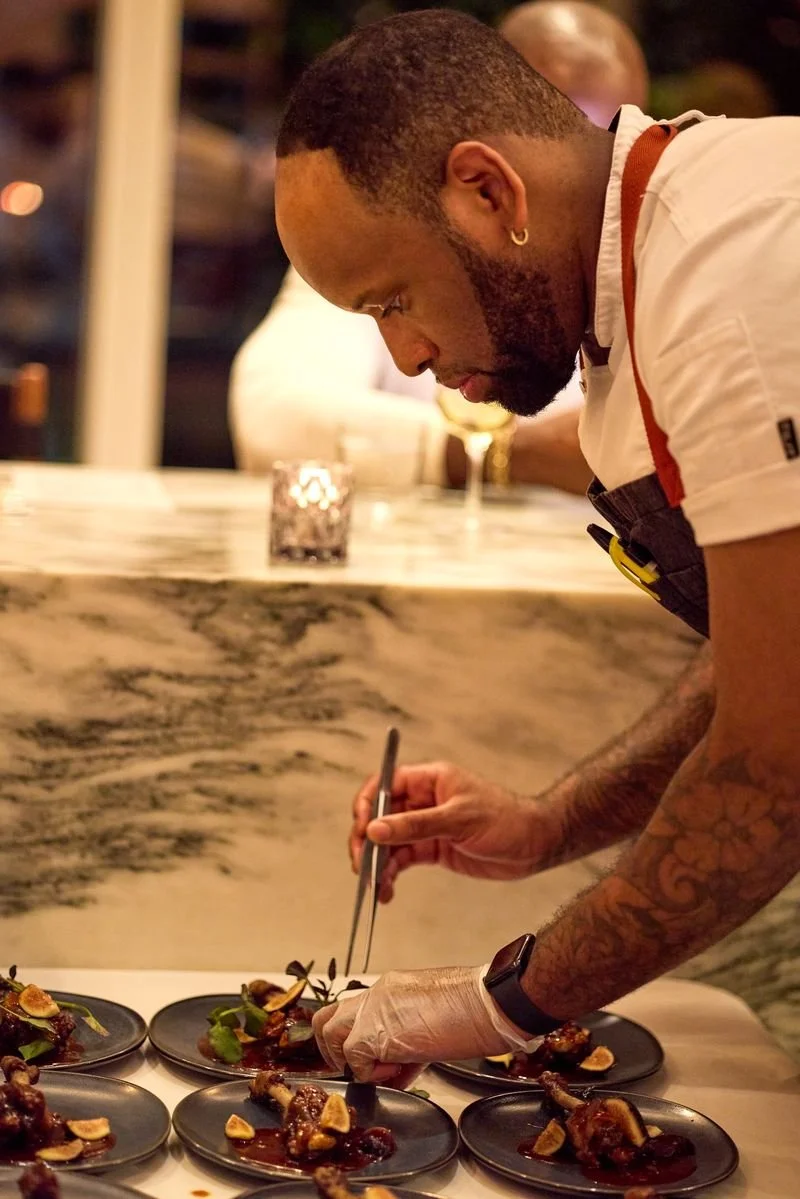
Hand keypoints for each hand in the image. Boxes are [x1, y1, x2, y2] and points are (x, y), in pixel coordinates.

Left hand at [312, 966, 533, 1081]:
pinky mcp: (373, 1032)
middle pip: (328, 1016)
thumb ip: (407, 1042)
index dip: (357, 1041)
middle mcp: (376, 994)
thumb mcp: (433, 1024)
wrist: (488, 1004)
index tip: (377, 1062)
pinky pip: (352, 1057)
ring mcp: (371, 1010)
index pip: (355, 1012)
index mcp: (390, 988)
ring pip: (329, 1031)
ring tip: (378, 1071)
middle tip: (357, 1068)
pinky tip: (395, 1074)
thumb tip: (397, 1069)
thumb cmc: (474, 1012)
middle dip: (334, 1048)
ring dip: (347, 1059)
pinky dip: (368, 1073)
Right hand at [349, 761, 555, 900]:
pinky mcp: (433, 849)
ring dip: (377, 863)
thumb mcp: (459, 820)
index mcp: (430, 780)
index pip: (386, 784)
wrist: (535, 845)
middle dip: (367, 840)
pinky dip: (390, 875)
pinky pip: (402, 860)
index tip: (361, 829)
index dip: (367, 804)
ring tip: (375, 886)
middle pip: (380, 815)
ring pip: (388, 841)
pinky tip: (386, 891)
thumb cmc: (505, 820)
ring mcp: (427, 825)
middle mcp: (424, 800)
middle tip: (362, 866)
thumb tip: (375, 829)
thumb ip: (416, 825)